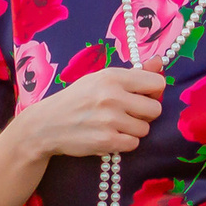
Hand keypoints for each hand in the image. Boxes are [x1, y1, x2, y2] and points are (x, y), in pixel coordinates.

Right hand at [10, 65, 166, 160]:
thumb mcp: (99, 79)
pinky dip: (124, 143)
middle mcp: (112, 96)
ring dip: (133, 130)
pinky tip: (109, 136)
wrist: (46, 125)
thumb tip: (160, 61)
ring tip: (114, 125)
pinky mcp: (106, 141)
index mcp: (112, 76)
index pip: (156, 83)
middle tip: (127, 114)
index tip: (141, 96)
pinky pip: (133, 144)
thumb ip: (133, 73)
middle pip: (155, 109)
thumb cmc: (76, 99)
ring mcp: (110, 120)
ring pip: (145, 129)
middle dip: (144, 114)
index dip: (152, 92)